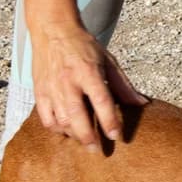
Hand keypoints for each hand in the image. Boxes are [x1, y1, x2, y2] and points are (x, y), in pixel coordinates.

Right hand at [31, 25, 147, 147]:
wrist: (53, 31)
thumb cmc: (84, 47)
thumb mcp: (108, 61)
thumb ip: (124, 86)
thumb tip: (142, 104)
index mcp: (88, 72)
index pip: (101, 101)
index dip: (110, 121)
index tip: (117, 136)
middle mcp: (68, 81)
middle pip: (77, 116)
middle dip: (88, 136)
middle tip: (98, 150)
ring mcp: (51, 87)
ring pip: (60, 120)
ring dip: (73, 134)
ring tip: (85, 140)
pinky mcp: (39, 91)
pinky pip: (46, 118)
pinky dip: (56, 129)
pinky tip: (67, 131)